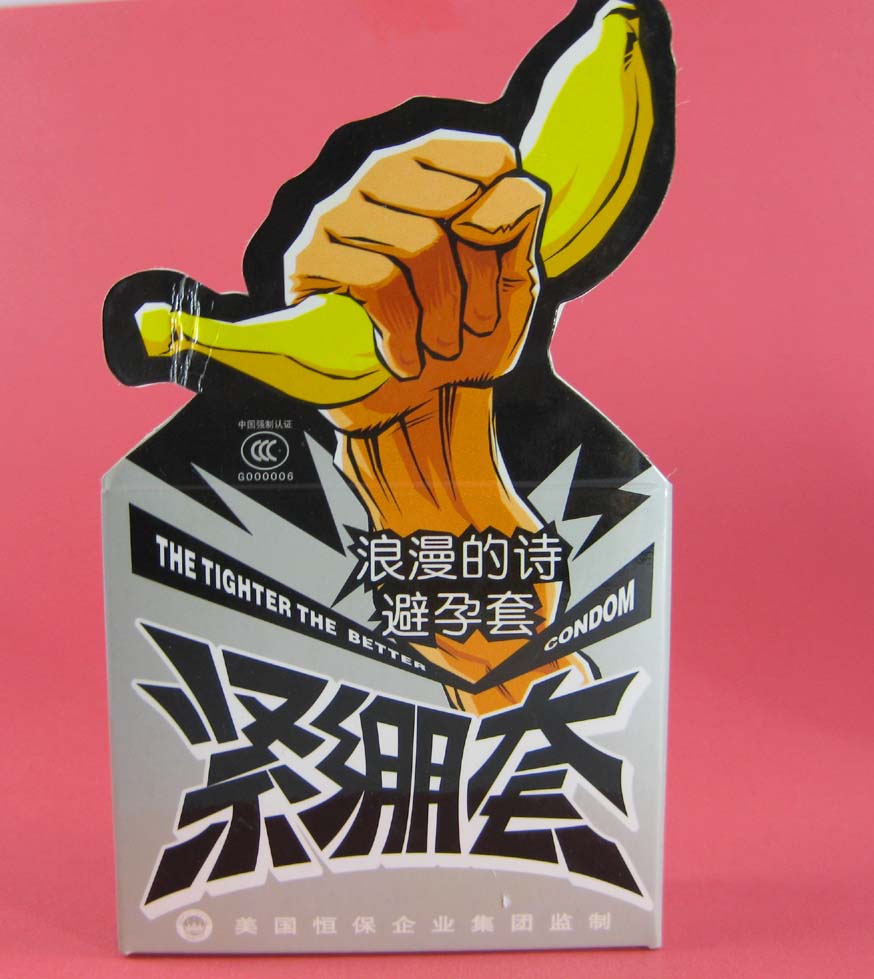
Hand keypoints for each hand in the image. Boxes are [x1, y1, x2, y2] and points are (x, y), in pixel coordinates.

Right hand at [284, 132, 545, 430]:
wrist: (418, 403)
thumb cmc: (466, 330)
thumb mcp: (515, 274)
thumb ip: (517, 218)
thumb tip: (483, 207)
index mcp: (435, 162)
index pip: (492, 160)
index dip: (509, 226)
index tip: (500, 274)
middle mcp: (382, 172)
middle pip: (457, 203)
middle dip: (479, 277)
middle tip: (473, 325)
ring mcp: (339, 211)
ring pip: (419, 244)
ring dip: (444, 316)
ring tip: (441, 348)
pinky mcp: (309, 258)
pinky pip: (377, 281)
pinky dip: (404, 333)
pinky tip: (405, 359)